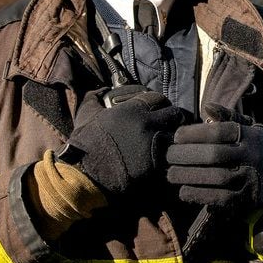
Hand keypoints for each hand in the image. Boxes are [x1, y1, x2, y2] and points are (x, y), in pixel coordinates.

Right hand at [62, 86, 184, 199]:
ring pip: (176, 135)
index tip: (157, 106)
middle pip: (174, 114)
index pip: (159, 98)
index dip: (159, 101)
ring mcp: (154, 144)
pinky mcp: (156, 164)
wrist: (86, 173)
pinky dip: (169, 153)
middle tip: (167, 121)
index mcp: (133, 110)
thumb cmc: (86, 142)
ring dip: (173, 135)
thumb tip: (103, 89)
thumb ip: (96, 96)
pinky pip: (171, 154)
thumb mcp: (86, 113)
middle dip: (172, 116)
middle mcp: (148, 124)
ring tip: (167, 138)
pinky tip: (162, 154)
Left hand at [166, 103, 262, 214]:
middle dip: (186, 156)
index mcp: (249, 135)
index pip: (218, 132)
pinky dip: (199, 196)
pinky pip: (221, 198)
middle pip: (214, 155)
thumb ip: (228, 117)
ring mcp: (250, 178)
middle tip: (169, 156)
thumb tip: (207, 107)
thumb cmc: (257, 146)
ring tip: (171, 174)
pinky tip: (183, 192)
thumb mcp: (249, 127)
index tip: (177, 136)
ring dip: (189, 176)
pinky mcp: (247, 198)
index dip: (194, 134)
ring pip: (216, 178)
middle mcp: (251, 155)